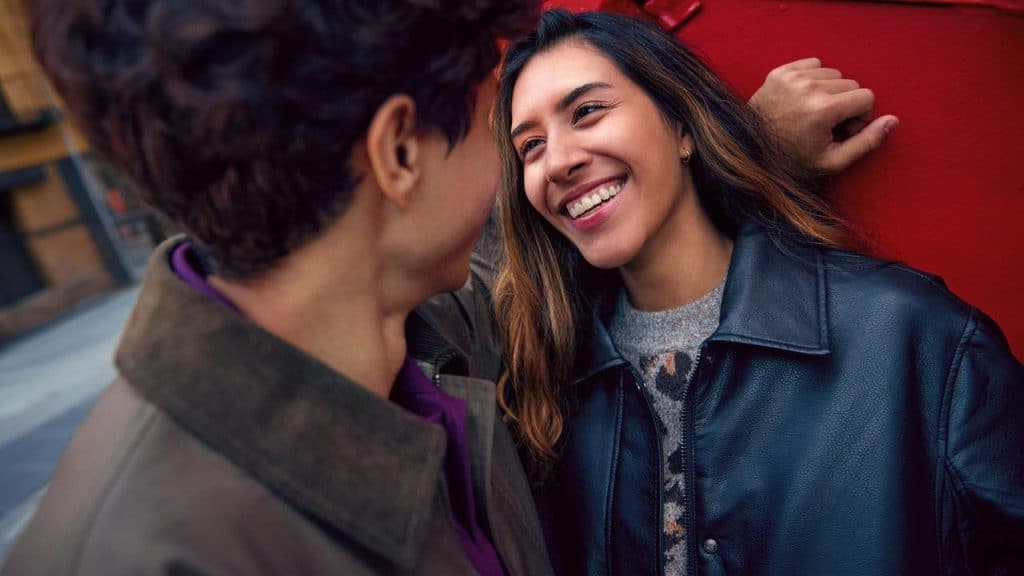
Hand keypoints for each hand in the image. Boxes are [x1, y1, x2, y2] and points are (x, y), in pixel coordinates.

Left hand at [749, 58, 898, 172]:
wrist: (751, 152)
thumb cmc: (794, 161)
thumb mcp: (833, 161)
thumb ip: (867, 141)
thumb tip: (893, 120)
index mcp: (823, 109)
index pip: (866, 96)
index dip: (859, 116)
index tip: (843, 130)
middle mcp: (808, 88)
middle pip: (851, 84)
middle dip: (846, 103)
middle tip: (827, 124)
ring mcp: (792, 77)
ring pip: (833, 74)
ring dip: (830, 91)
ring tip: (814, 113)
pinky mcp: (780, 72)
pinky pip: (814, 64)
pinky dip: (814, 79)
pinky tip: (803, 100)